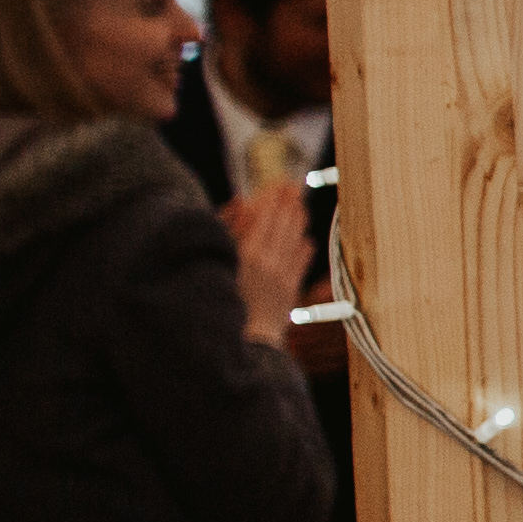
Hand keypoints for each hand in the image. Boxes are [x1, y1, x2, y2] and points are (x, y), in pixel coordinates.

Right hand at [222, 178, 312, 346]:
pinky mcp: (289, 291)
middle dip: (288, 204)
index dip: (273, 199)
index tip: (279, 183)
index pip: (265, 218)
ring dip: (298, 222)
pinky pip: (300, 264)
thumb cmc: (217, 298)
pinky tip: (306, 241)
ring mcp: (281, 276)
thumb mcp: (216, 259)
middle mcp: (268, 261)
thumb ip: (227, 229)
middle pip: (282, 226)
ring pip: (294, 241)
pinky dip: (303, 250)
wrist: (238, 338)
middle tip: (294, 186)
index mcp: (247, 253)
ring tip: (301, 207)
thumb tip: (240, 201)